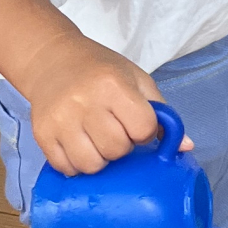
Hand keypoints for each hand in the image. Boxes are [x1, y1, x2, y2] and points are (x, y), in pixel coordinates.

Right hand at [25, 31, 171, 173]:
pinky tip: (79, 146)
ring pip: (91, 164)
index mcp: (113, 85)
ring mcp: (60, 120)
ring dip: (100, 159)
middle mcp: (84, 103)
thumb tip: (185, 146)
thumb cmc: (100, 70)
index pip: (142, 128)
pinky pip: (65, 168)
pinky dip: (76, 164)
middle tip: (114, 131)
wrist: (52, 59)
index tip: (135, 123)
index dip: (143, 131)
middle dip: (121, 146)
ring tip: (97, 141)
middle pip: (116, 150)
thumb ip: (161, 111)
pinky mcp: (42, 134)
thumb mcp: (135, 79)